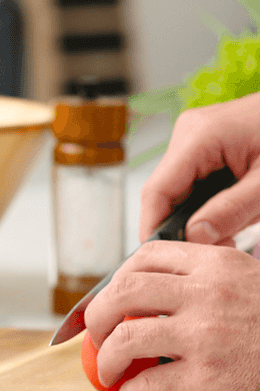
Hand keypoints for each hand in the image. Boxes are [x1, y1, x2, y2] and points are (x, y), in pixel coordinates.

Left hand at [84, 242, 259, 390]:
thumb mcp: (253, 282)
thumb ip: (212, 280)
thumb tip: (163, 292)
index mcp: (218, 264)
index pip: (148, 255)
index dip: (121, 275)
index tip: (114, 295)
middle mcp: (207, 293)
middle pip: (125, 291)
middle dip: (99, 313)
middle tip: (97, 331)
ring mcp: (205, 335)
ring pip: (128, 336)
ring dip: (107, 356)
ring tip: (107, 369)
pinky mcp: (209, 376)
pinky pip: (151, 383)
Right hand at [139, 91, 259, 245]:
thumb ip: (232, 210)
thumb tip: (194, 237)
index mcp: (199, 136)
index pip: (158, 191)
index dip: (154, 227)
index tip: (161, 258)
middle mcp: (189, 133)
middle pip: (167, 192)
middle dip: (187, 225)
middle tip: (218, 249)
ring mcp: (196, 136)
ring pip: (182, 189)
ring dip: (202, 214)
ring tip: (238, 228)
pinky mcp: (207, 143)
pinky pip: (196, 180)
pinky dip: (211, 201)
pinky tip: (236, 212)